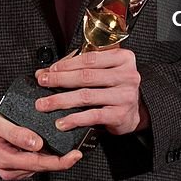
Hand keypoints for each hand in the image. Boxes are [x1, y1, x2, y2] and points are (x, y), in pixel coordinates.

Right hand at [0, 94, 81, 180]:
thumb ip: (14, 133)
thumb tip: (36, 144)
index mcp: (3, 160)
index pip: (37, 163)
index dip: (59, 161)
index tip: (75, 155)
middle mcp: (9, 168)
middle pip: (42, 166)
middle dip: (62, 160)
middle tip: (80, 151)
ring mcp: (13, 166)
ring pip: (41, 164)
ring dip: (56, 156)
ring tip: (72, 145)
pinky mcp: (18, 161)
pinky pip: (37, 159)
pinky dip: (48, 152)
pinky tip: (58, 144)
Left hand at [34, 48, 149, 135]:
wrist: (138, 110)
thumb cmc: (116, 86)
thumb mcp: (106, 70)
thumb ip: (81, 67)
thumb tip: (47, 71)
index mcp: (123, 58)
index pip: (90, 58)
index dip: (67, 64)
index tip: (50, 69)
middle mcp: (127, 76)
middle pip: (86, 76)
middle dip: (60, 79)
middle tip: (42, 82)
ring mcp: (124, 96)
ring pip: (86, 96)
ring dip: (61, 100)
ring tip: (44, 104)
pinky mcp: (120, 115)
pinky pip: (93, 116)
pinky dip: (74, 119)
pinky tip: (61, 122)